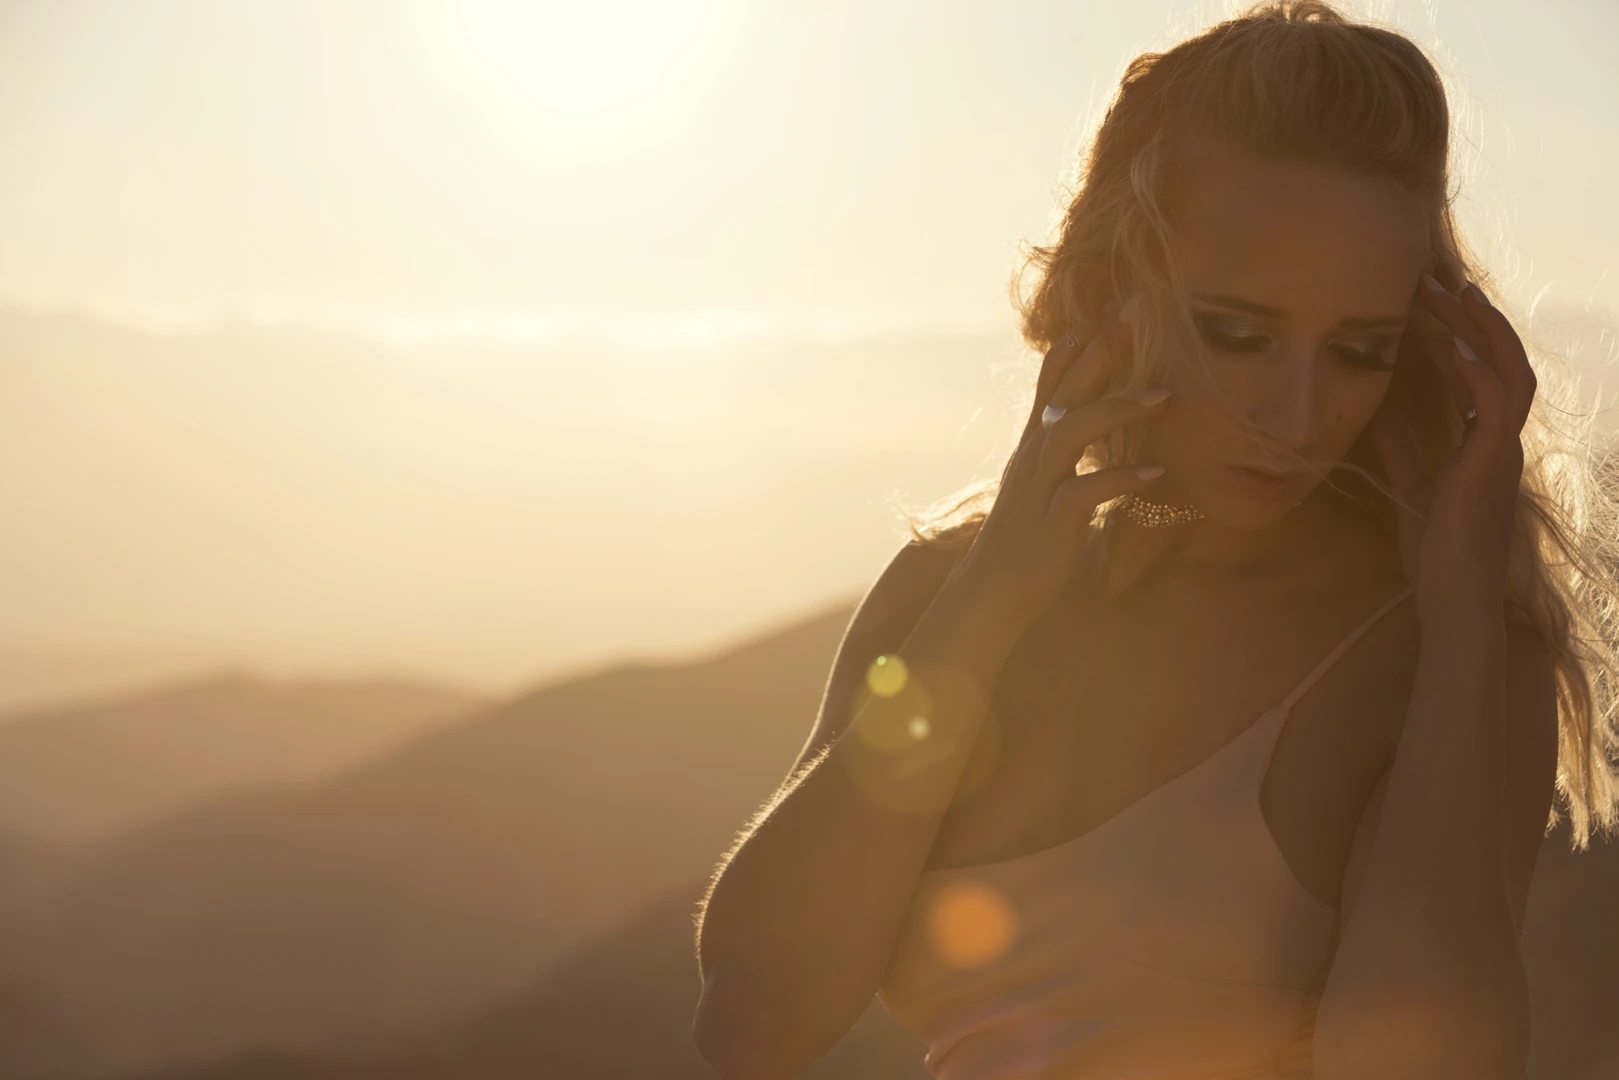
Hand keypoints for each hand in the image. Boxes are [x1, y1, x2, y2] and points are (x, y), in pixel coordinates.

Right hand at [944, 297, 1169, 631]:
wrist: (991, 595)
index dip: (1075, 346)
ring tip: (1162, 394)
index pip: (1049, 383)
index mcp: (1032, 447)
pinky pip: (1085, 493)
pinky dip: (1118, 480)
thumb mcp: (1041, 488)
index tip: (1106, 311)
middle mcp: (1032, 458)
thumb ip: (1062, 458)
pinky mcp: (1051, 523)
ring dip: (1116, 409)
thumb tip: (1091, 435)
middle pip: (1064, 393)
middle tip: (1135, 315)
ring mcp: (1038, 488)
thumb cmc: (1026, 543)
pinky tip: (1153, 473)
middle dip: (1099, 352)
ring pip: (1072, 433)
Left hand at [1366, 276, 1533, 623]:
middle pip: (1501, 361)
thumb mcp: (1411, 488)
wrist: (1453, 599)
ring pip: (1507, 371)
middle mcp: (1501, 441)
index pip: (1482, 374)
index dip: (1460, 337)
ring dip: (1476, 330)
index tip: (1429, 305)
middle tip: (1435, 282)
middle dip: (1471, 318)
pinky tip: (1447, 346)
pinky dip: (1475, 371)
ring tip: (1445, 295)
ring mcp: (1502, 450)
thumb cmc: (1436, 555)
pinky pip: (1495, 404)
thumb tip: (1376, 408)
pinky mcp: (1492, 463)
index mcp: (1485, 445)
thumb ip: (1401, 449)